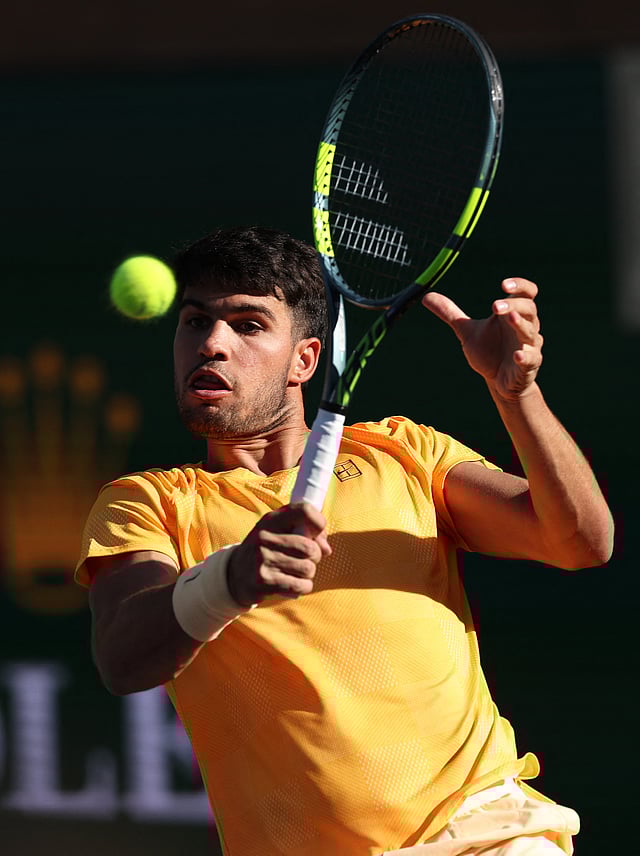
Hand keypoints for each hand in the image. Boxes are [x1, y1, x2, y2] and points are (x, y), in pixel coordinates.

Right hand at [226, 503, 331, 605]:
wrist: (235, 575)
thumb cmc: (265, 551)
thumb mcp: (278, 533)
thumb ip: (305, 533)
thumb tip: (326, 549)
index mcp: (271, 520)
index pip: (304, 511)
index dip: (318, 522)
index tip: (317, 533)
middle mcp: (266, 537)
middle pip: (310, 547)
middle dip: (315, 556)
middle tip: (305, 559)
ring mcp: (264, 559)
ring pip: (308, 568)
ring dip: (308, 574)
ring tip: (295, 572)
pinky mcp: (265, 581)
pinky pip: (301, 585)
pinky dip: (303, 587)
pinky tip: (293, 584)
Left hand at [422, 277, 542, 400]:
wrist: (498, 382)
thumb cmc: (488, 352)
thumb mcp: (467, 331)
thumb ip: (450, 313)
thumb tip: (426, 296)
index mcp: (512, 314)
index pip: (525, 293)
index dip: (519, 285)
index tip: (503, 284)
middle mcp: (525, 327)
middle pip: (528, 309)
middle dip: (513, 305)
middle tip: (494, 306)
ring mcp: (529, 346)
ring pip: (530, 331)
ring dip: (520, 324)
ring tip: (509, 317)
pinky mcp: (529, 366)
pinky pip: (532, 359)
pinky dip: (525, 356)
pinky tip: (517, 356)